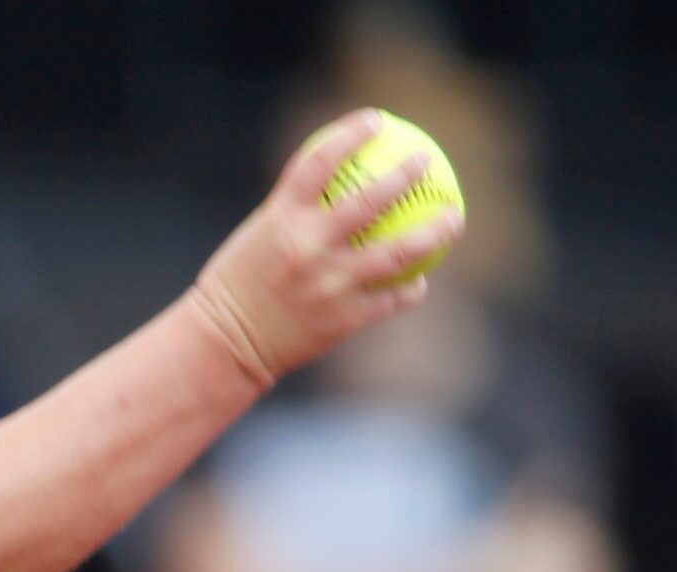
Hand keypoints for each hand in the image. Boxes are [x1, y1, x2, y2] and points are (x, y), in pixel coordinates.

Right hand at [187, 109, 463, 386]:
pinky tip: (418, 282)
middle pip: (370, 200)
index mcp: (280, 220)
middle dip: (405, 174)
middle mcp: (307, 247)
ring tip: (453, 218)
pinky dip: (410, 288)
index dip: (350, 133)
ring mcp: (329, 283)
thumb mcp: (257, 237)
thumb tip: (334, 179)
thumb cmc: (239, 286)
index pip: (320, 162)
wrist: (224, 346)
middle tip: (425, 161)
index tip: (375, 120)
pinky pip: (392, 297)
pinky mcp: (344, 318)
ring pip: (399, 252)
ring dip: (435, 232)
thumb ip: (295, 210)